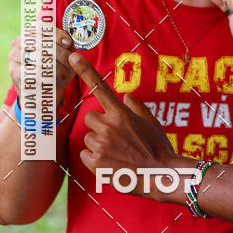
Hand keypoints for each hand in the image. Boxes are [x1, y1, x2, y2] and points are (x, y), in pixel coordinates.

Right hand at [9, 22, 73, 108]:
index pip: (42, 27)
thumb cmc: (56, 70)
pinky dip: (46, 78)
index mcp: (30, 33)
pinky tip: (53, 81)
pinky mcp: (14, 72)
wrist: (41, 94)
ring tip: (63, 74)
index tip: (69, 43)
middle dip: (60, 53)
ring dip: (55, 67)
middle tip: (70, 62)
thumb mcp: (63, 56)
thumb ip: (67, 46)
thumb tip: (70, 42)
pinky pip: (33, 73)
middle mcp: (19, 42)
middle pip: (41, 42)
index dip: (57, 34)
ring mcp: (14, 56)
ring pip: (37, 58)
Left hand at [67, 52, 181, 198]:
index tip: (73, 56)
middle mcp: (108, 126)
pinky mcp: (95, 163)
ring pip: (88, 138)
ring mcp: (100, 144)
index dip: (85, 70)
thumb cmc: (159, 148)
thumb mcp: (152, 123)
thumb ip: (136, 107)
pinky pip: (85, 155)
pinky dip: (94, 159)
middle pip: (90, 118)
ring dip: (98, 144)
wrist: (160, 175)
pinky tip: (111, 163)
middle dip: (99, 125)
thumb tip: (125, 97)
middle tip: (117, 137)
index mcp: (121, 113)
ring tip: (117, 153)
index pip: (100, 87)